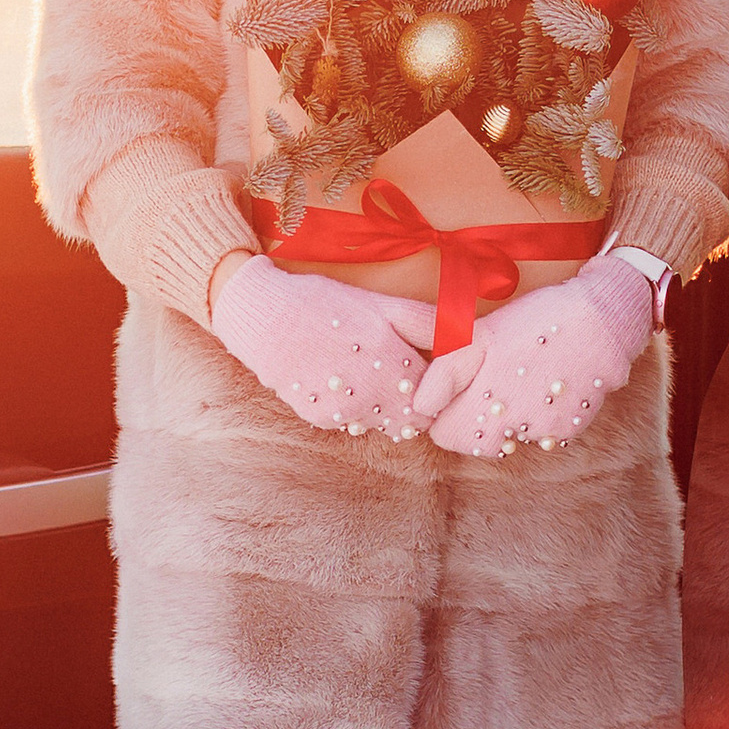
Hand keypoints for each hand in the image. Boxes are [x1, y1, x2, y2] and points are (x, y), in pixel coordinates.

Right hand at [208, 255, 435, 436]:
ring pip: (381, 424)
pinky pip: (351, 422)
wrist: (262, 316)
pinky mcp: (320, 418)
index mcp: (394, 364)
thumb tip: (466, 338)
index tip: (423, 373)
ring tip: (364, 373)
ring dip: (381, 408)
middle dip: (410, 404)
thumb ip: (428, 324)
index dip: (433, 389)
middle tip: (396, 377)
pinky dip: (352, 407)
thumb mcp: (382, 304)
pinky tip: (338, 378)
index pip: (434, 400)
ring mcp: (345, 411)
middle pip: (410, 420)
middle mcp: (372, 395)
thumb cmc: (325, 303)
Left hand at [412, 260, 653, 457]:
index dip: (447, 411)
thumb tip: (420, 408)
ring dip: (508, 417)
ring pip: (510, 437)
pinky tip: (545, 384)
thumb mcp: (481, 335)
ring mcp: (544, 433)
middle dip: (476, 418)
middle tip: (491, 378)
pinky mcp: (569, 430)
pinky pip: (541, 433)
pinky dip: (537, 416)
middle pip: (478, 440)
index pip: (446, 435)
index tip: (460, 387)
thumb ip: (445, 372)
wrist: (604, 318)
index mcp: (486, 407)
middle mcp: (514, 428)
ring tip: (521, 377)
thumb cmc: (535, 320)